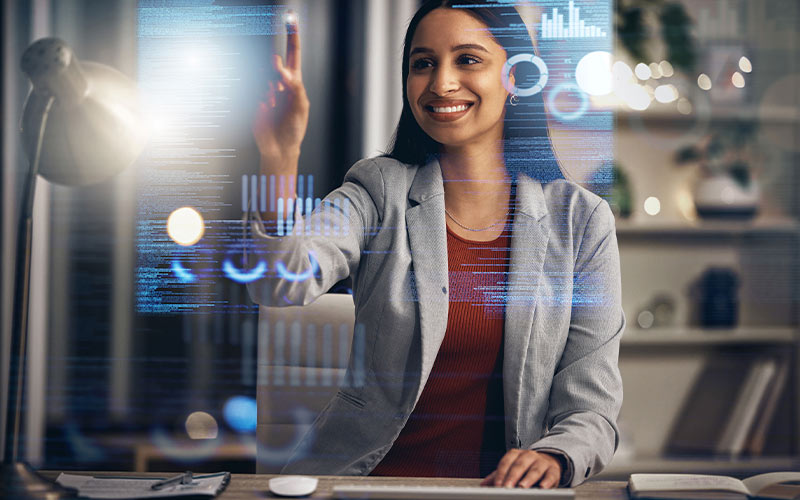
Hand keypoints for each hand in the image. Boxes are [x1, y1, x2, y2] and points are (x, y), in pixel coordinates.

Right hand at [252, 11, 308, 160]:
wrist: (279, 147)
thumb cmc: (294, 128)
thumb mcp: (301, 106)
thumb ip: (294, 85)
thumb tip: (281, 67)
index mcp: (295, 83)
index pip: (293, 54)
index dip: (292, 37)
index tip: (290, 19)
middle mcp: (280, 83)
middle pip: (275, 61)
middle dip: (275, 62)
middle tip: (278, 72)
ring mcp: (266, 89)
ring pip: (263, 73)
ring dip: (270, 87)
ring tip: (274, 102)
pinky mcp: (255, 97)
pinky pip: (255, 87)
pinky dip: (262, 95)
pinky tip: (267, 107)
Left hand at [480, 449, 562, 488]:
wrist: (548, 462)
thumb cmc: (526, 467)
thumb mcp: (511, 469)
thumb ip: (498, 476)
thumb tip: (484, 485)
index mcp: (516, 454)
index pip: (506, 462)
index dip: (501, 473)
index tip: (497, 485)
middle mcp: (528, 456)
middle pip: (519, 465)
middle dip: (512, 477)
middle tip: (507, 487)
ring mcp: (541, 462)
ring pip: (535, 469)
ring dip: (528, 479)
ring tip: (522, 487)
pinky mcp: (553, 470)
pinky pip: (550, 475)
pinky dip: (547, 481)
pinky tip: (543, 487)